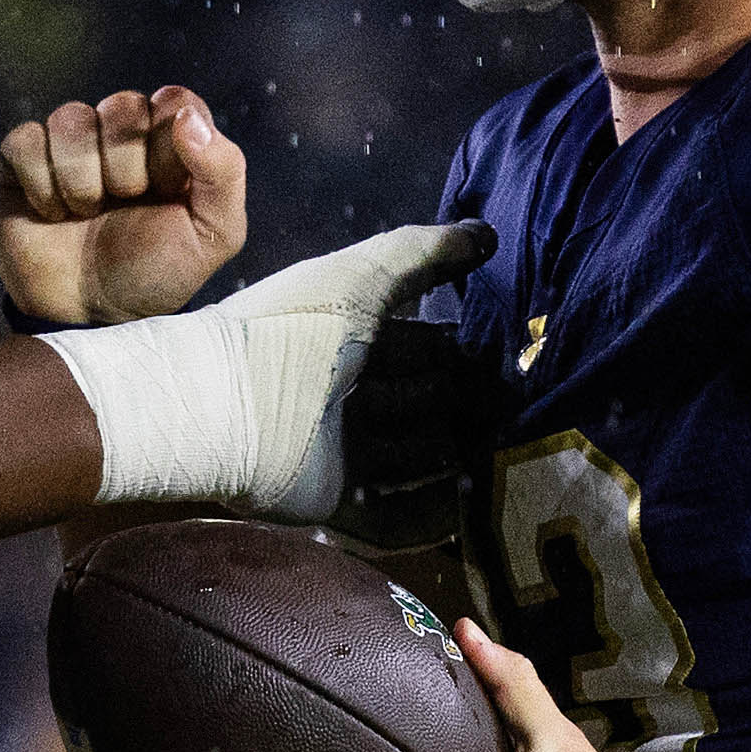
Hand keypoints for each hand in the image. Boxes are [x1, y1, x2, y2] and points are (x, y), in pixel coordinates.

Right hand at [0, 86, 249, 325]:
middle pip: (122, 105)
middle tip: (125, 205)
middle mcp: (121, 132)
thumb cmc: (155, 273)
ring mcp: (70, 143)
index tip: (168, 189)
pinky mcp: (21, 159)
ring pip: (71, 119)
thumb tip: (188, 117)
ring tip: (86, 214)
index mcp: (172, 140)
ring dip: (81, 180)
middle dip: (126, 167)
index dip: (169, 145)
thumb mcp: (214, 234)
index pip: (175, 100)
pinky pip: (25, 140)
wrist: (90, 314)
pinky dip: (41, 185)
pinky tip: (52, 213)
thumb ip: (223, 172)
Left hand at [40, 221, 495, 515]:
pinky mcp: (329, 502)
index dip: (468, 352)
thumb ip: (425, 252)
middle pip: (426, 406)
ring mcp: (340, 452)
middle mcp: (350, 396)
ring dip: (459, 466)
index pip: (426, 348)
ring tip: (514, 469)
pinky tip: (472, 517)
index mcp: (354, 340)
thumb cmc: (294, 327)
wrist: (223, 402)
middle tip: (528, 418)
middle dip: (472, 411)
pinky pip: (389, 517)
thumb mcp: (362, 276)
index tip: (519, 359)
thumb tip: (487, 233)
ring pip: (416, 462)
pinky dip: (427, 518)